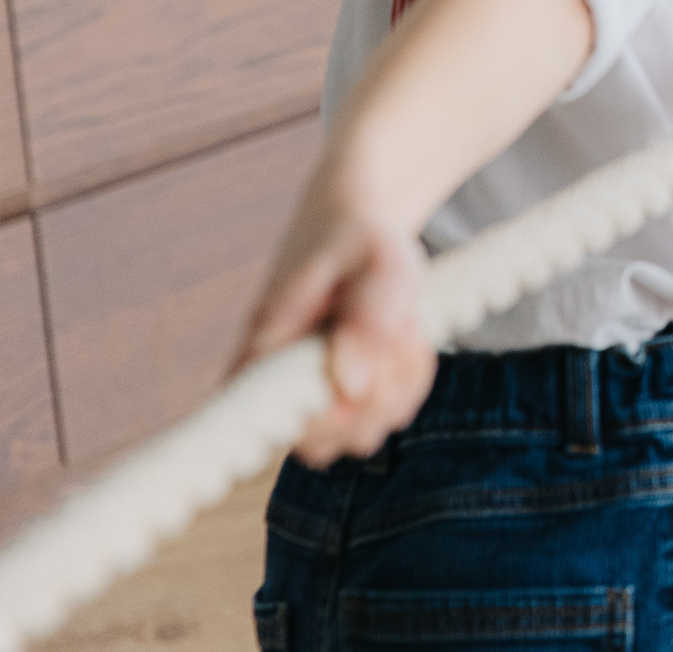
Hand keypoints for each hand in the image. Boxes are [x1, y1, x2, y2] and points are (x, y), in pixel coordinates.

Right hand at [235, 164, 437, 466]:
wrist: (356, 230)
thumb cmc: (362, 238)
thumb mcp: (379, 261)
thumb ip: (367, 318)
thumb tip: (351, 388)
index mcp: (262, 353)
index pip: (290, 428)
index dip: (344, 412)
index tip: (377, 357)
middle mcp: (275, 388)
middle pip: (333, 441)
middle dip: (388, 386)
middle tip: (398, 324)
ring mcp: (309, 397)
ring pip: (367, 431)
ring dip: (404, 379)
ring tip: (399, 323)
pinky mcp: (340, 398)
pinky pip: (387, 414)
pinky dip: (410, 378)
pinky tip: (404, 337)